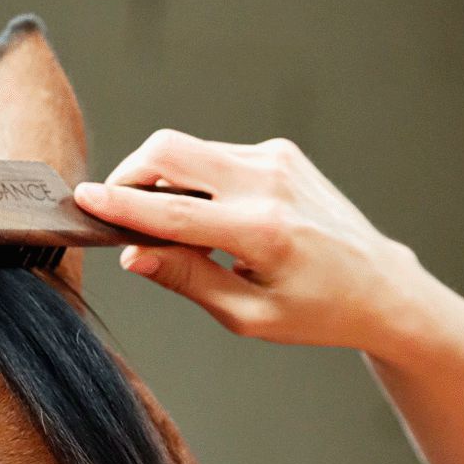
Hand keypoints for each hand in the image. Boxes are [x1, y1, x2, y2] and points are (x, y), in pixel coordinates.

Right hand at [74, 129, 423, 359]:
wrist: (379, 287)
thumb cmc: (318, 311)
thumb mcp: (248, 314)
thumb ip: (188, 280)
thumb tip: (136, 255)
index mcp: (262, 231)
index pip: (172, 212)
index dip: (120, 206)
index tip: (84, 201)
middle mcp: (268, 183)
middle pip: (171, 151)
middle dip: (131, 175)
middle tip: (117, 210)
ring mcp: (276, 160)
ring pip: (190, 149)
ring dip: (163, 181)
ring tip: (170, 227)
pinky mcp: (280, 153)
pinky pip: (215, 155)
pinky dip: (195, 180)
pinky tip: (208, 216)